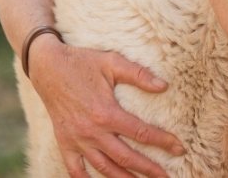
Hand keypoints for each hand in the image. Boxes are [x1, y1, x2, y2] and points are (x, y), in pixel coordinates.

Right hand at [28, 35, 183, 177]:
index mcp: (106, 112)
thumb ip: (138, 74)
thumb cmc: (82, 62)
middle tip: (166, 176)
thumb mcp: (112, 62)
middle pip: (126, 157)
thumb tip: (163, 86)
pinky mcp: (64, 142)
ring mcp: (77, 139)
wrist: (47, 67)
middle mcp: (92, 131)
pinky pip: (75, 169)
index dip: (162, 141)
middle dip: (148, 169)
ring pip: (104, 167)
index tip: (179, 148)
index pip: (141, 132)